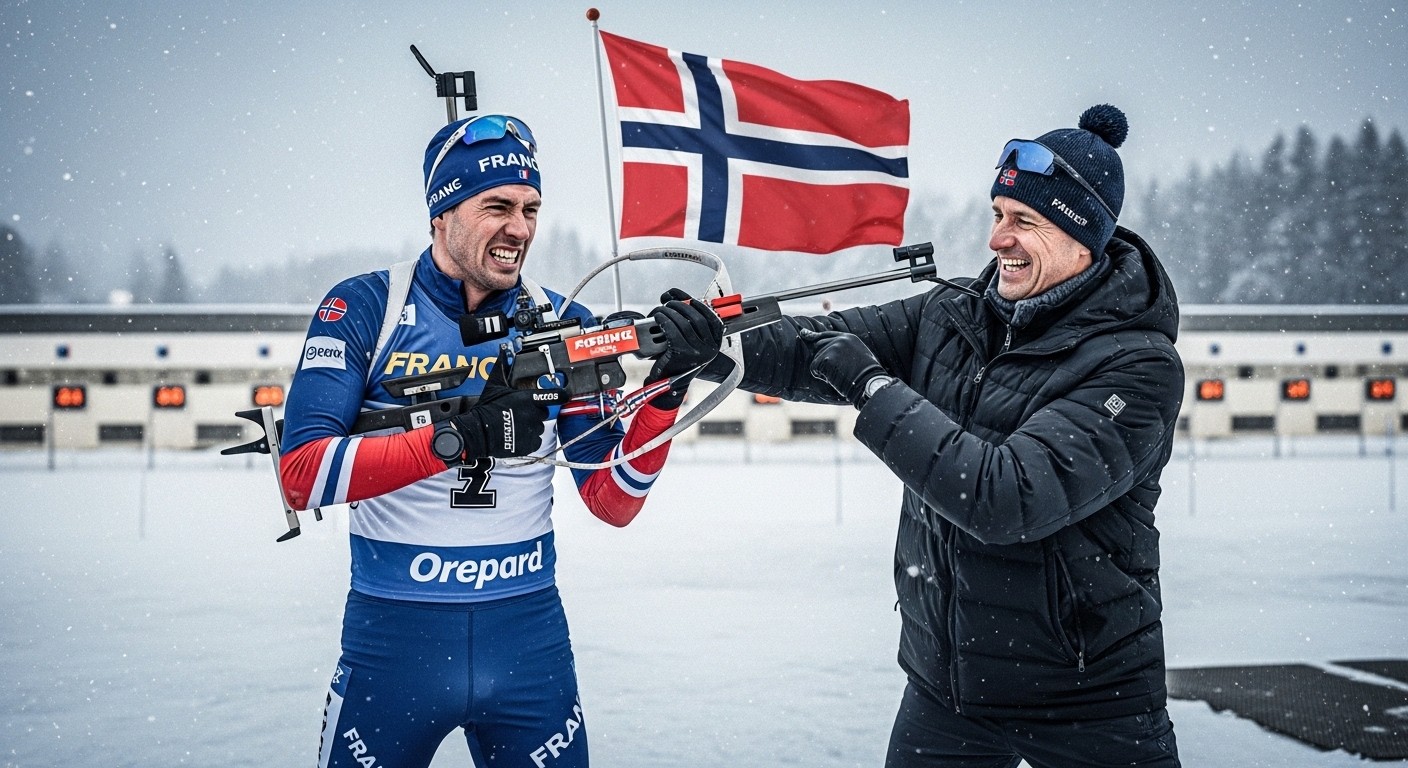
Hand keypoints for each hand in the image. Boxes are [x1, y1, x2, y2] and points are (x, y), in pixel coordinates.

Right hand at [447, 349, 564, 461]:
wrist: (478, 432)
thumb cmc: (485, 408)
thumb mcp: (494, 385)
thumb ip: (502, 368)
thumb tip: (503, 352)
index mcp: (527, 398)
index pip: (554, 396)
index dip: (560, 395)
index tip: (563, 395)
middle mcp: (533, 414)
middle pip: (544, 412)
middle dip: (535, 412)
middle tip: (521, 413)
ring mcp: (532, 430)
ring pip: (539, 427)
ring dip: (532, 426)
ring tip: (517, 425)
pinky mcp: (529, 444)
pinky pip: (536, 441)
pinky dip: (529, 439)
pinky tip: (518, 436)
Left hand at [647, 288, 723, 407]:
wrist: (669, 384)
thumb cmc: (678, 359)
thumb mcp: (691, 341)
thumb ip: (690, 322)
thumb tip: (678, 297)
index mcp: (715, 344)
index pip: (713, 319)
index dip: (700, 305)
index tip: (688, 299)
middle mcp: (710, 349)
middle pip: (698, 319)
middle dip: (682, 306)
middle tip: (670, 303)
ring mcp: (697, 353)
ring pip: (683, 323)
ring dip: (670, 312)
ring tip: (662, 310)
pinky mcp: (681, 354)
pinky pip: (672, 331)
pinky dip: (664, 321)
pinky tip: (658, 318)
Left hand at [797, 328, 887, 407]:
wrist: (869, 382)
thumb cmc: (866, 375)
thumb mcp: (858, 356)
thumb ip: (844, 350)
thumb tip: (829, 353)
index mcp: (849, 338)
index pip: (826, 335)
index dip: (814, 335)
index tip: (803, 333)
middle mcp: (840, 339)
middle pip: (818, 346)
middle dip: (821, 360)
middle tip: (837, 372)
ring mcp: (833, 347)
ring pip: (816, 359)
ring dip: (824, 371)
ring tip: (840, 375)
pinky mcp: (827, 358)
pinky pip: (814, 368)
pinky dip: (821, 376)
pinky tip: (835, 378)